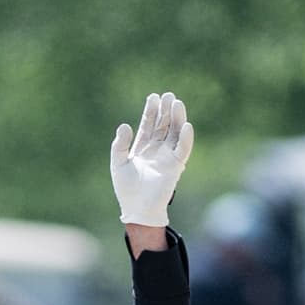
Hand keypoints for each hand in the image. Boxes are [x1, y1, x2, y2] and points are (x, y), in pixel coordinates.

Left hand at [110, 92, 192, 227]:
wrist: (137, 209)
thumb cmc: (126, 189)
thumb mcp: (118, 163)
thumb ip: (119, 144)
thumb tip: (124, 125)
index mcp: (142, 147)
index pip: (149, 124)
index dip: (151, 111)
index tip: (153, 97)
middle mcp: (157, 149)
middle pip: (163, 125)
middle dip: (166, 110)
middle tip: (168, 95)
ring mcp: (167, 156)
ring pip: (175, 133)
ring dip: (177, 118)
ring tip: (177, 103)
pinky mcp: (176, 166)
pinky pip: (183, 149)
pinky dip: (186, 138)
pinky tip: (186, 125)